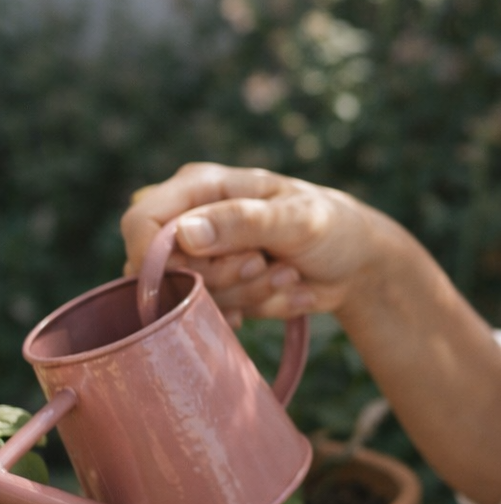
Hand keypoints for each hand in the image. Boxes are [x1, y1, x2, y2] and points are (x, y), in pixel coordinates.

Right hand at [122, 164, 391, 324]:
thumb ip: (243, 222)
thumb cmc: (330, 224)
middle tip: (264, 263)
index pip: (142, 222)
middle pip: (164, 270)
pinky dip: (252, 311)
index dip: (153, 257)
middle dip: (220, 278)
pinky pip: (212, 316)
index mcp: (200, 187)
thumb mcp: (296, 218)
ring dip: (246, 294)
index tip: (194, 276)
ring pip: (189, 298)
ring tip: (285, 273)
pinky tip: (281, 292)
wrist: (356, 262)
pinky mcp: (217, 290)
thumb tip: (185, 234)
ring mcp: (202, 258)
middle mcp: (191, 220)